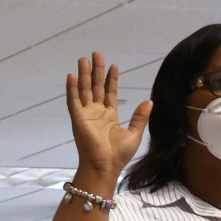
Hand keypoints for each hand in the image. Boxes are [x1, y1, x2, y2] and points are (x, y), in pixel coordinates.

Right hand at [66, 51, 149, 181]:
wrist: (105, 166)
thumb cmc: (118, 155)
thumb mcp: (135, 133)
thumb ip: (140, 117)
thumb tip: (149, 101)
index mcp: (109, 116)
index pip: (109, 93)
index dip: (111, 79)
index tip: (113, 65)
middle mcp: (96, 113)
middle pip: (95, 87)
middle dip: (96, 70)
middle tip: (96, 54)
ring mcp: (86, 115)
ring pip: (84, 89)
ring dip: (83, 74)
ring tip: (83, 58)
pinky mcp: (77, 118)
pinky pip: (73, 100)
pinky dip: (71, 88)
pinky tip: (71, 75)